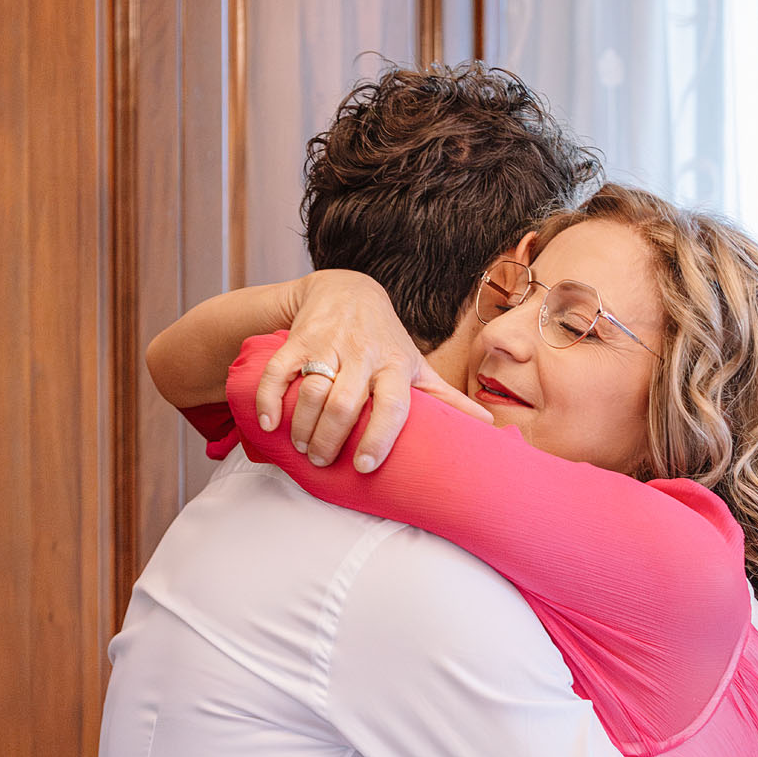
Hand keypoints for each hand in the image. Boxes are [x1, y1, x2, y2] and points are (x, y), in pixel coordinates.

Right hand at [254, 271, 491, 471]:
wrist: (347, 290)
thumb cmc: (385, 340)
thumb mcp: (416, 365)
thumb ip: (445, 398)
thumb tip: (488, 427)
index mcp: (395, 366)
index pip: (393, 405)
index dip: (379, 437)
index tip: (365, 466)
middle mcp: (363, 355)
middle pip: (346, 403)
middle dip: (331, 438)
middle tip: (322, 460)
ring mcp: (328, 346)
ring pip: (312, 390)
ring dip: (303, 425)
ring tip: (302, 446)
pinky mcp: (298, 340)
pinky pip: (278, 372)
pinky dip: (269, 399)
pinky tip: (269, 422)